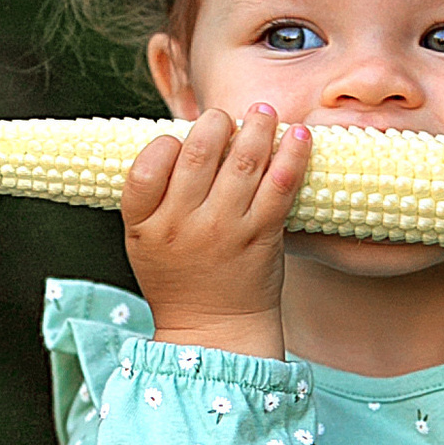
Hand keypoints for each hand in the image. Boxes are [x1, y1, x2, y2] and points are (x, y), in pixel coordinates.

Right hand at [123, 102, 310, 355]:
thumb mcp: (145, 243)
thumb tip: (181, 139)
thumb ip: (153, 198)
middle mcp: (181, 225)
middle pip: (197, 153)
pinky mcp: (261, 236)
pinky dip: (292, 154)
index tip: (181, 139)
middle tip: (226, 118)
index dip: (166, 142)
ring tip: (263, 113)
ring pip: (242, 160)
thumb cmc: (180, 282)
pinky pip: (279, 185)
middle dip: (215, 123)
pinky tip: (299, 134)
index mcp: (145, 226)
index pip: (147, 166)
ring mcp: (223, 229)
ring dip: (257, 127)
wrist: (214, 332)